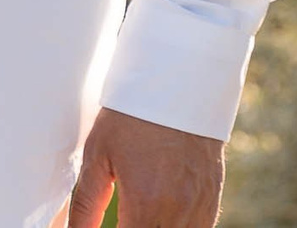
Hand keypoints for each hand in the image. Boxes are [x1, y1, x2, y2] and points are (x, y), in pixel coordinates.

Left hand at [64, 108, 224, 227]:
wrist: (178, 83)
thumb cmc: (132, 115)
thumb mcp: (98, 155)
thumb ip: (85, 205)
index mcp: (146, 205)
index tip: (107, 227)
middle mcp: (178, 213)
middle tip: (121, 219)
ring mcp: (199, 208)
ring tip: (138, 217)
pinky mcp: (212, 199)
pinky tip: (161, 217)